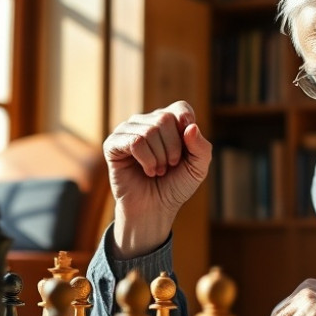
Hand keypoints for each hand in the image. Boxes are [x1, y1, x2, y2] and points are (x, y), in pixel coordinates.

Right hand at [103, 100, 211, 257]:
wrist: (155, 208)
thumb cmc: (176, 185)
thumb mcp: (198, 168)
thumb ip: (202, 147)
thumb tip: (190, 127)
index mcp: (168, 121)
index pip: (180, 108)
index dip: (186, 125)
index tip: (186, 148)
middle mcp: (146, 121)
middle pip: (165, 118)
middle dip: (173, 148)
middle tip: (169, 165)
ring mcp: (128, 131)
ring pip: (150, 130)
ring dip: (160, 157)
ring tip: (158, 170)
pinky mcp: (113, 144)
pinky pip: (135, 142)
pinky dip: (147, 160)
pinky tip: (147, 170)